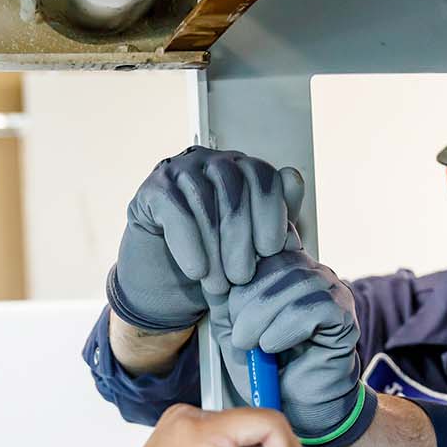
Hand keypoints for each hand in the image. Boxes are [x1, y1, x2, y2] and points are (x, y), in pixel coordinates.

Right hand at [113, 147, 306, 328]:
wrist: (169, 284)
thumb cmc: (220, 263)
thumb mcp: (256, 248)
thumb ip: (277, 218)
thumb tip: (293, 179)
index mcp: (243, 171)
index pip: (263, 176)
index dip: (271, 212)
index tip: (271, 251)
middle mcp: (211, 162)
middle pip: (233, 186)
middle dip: (241, 236)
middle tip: (242, 277)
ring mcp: (179, 171)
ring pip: (203, 199)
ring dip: (214, 247)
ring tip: (218, 285)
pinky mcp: (152, 189)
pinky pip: (174, 209)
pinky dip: (188, 243)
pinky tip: (196, 270)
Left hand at [227, 253, 367, 445]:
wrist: (299, 406)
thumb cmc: (269, 368)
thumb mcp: (232, 327)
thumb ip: (222, 297)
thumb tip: (209, 267)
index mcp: (287, 267)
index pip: (260, 242)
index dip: (236, 267)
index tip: (221, 299)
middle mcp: (312, 271)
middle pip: (273, 261)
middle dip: (245, 301)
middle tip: (239, 335)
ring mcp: (333, 291)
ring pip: (290, 285)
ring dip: (261, 319)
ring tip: (252, 344)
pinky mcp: (344, 316)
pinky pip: (310, 310)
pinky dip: (283, 330)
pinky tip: (273, 348)